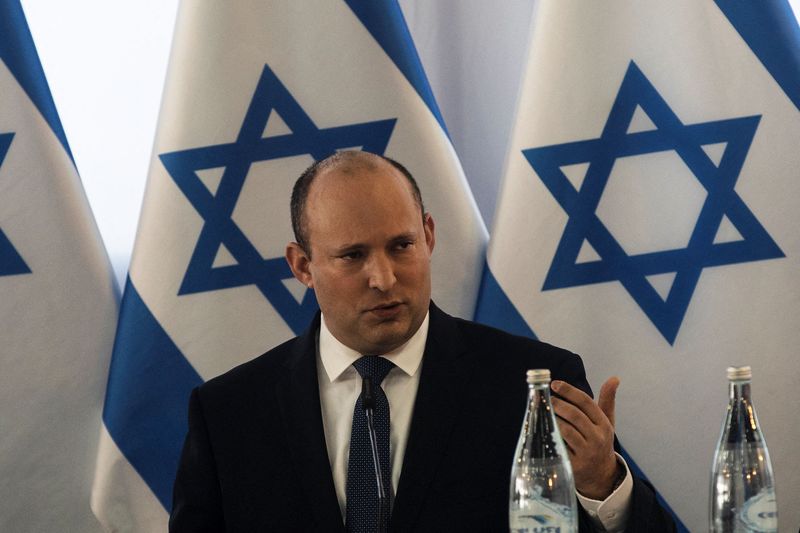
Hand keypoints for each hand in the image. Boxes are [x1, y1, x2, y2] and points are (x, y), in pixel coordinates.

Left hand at [551, 377, 620, 499]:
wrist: (601, 476)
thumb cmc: (600, 441)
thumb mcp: (606, 422)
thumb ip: (607, 400)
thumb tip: (614, 378)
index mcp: (604, 425)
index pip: (586, 402)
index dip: (569, 391)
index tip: (554, 383)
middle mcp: (597, 438)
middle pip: (574, 415)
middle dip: (558, 404)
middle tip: (547, 399)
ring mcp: (586, 453)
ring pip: (566, 430)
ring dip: (553, 419)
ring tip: (544, 412)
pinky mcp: (575, 465)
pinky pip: (560, 447)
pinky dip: (552, 437)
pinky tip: (545, 430)